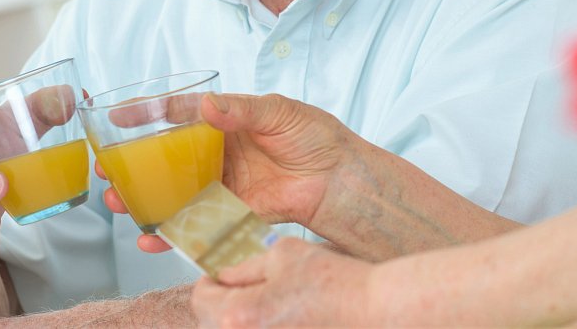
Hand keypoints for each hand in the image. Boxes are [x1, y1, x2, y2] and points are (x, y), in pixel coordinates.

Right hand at [101, 93, 353, 251]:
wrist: (339, 179)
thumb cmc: (314, 137)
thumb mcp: (278, 112)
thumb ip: (241, 110)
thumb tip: (209, 104)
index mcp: (224, 120)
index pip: (177, 113)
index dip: (145, 114)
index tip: (115, 117)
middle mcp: (216, 152)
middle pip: (164, 157)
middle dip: (131, 165)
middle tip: (107, 170)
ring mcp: (220, 183)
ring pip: (172, 192)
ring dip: (142, 200)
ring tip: (119, 203)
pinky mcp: (230, 212)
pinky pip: (195, 223)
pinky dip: (171, 234)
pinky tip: (151, 239)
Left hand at [191, 238, 371, 326]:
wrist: (374, 313)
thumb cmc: (334, 282)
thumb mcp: (284, 254)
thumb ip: (246, 266)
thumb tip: (226, 275)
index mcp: (239, 316)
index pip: (201, 299)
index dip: (211, 280)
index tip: (224, 274)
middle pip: (214, 322)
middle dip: (225, 302)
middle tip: (246, 287)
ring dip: (244, 319)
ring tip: (271, 302)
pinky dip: (265, 328)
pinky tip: (286, 317)